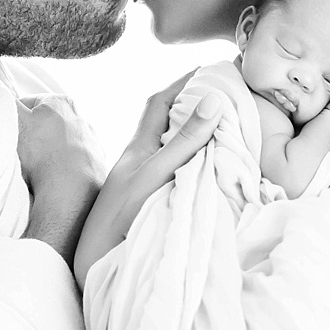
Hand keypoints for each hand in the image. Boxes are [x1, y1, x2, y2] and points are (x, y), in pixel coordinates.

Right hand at [15, 95, 105, 264]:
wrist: (70, 189)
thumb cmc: (43, 154)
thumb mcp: (15, 121)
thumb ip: (4, 102)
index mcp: (60, 101)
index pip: (28, 103)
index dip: (13, 118)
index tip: (8, 134)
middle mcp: (80, 116)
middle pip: (45, 122)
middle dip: (32, 135)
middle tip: (20, 151)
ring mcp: (90, 140)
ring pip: (59, 141)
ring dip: (48, 150)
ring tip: (36, 167)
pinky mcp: (96, 162)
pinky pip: (72, 160)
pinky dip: (63, 165)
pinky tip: (53, 174)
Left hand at [72, 73, 221, 286]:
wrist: (99, 260)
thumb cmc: (122, 215)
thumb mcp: (156, 173)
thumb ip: (184, 141)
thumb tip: (212, 100)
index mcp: (140, 147)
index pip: (160, 103)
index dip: (182, 82)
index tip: (209, 69)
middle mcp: (143, 160)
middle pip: (169, 122)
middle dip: (195, 104)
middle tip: (227, 96)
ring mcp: (148, 181)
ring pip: (176, 148)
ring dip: (199, 135)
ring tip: (229, 128)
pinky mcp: (154, 202)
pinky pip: (182, 171)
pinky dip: (199, 162)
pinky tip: (215, 167)